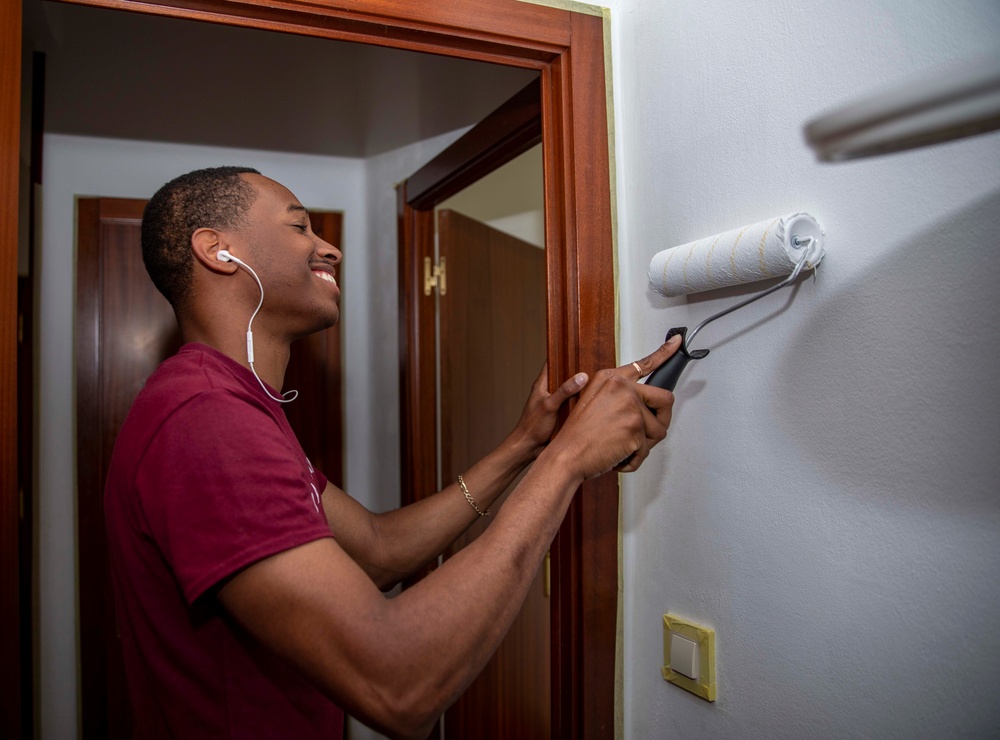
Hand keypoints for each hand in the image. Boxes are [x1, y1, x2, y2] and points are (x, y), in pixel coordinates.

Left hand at [509, 362, 588, 457]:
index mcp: (542, 385)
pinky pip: (572, 403)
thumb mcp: (550, 405)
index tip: (575, 346)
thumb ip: (564, 391)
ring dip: (580, 388)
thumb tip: (582, 377)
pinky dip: (580, 401)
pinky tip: (592, 400)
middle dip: (576, 371)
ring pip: (569, 391)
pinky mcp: (560, 413)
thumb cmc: (533, 426)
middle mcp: (548, 391)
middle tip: (593, 364)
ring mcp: (554, 402)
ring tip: (597, 380)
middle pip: (564, 376)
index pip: (551, 363)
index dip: (561, 354)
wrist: (528, 447)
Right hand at [548, 336, 680, 479]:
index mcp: (611, 379)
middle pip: (665, 399)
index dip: (664, 352)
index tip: (676, 341)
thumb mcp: (591, 402)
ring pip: (658, 430)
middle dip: (662, 419)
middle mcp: (623, 388)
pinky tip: (616, 456)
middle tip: (649, 433)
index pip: (644, 364)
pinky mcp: (635, 428)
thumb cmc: (576, 436)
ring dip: (643, 445)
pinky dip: (633, 459)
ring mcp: (630, 406)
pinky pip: (646, 450)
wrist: (565, 455)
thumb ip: (618, 396)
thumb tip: (642, 405)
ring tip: (621, 447)